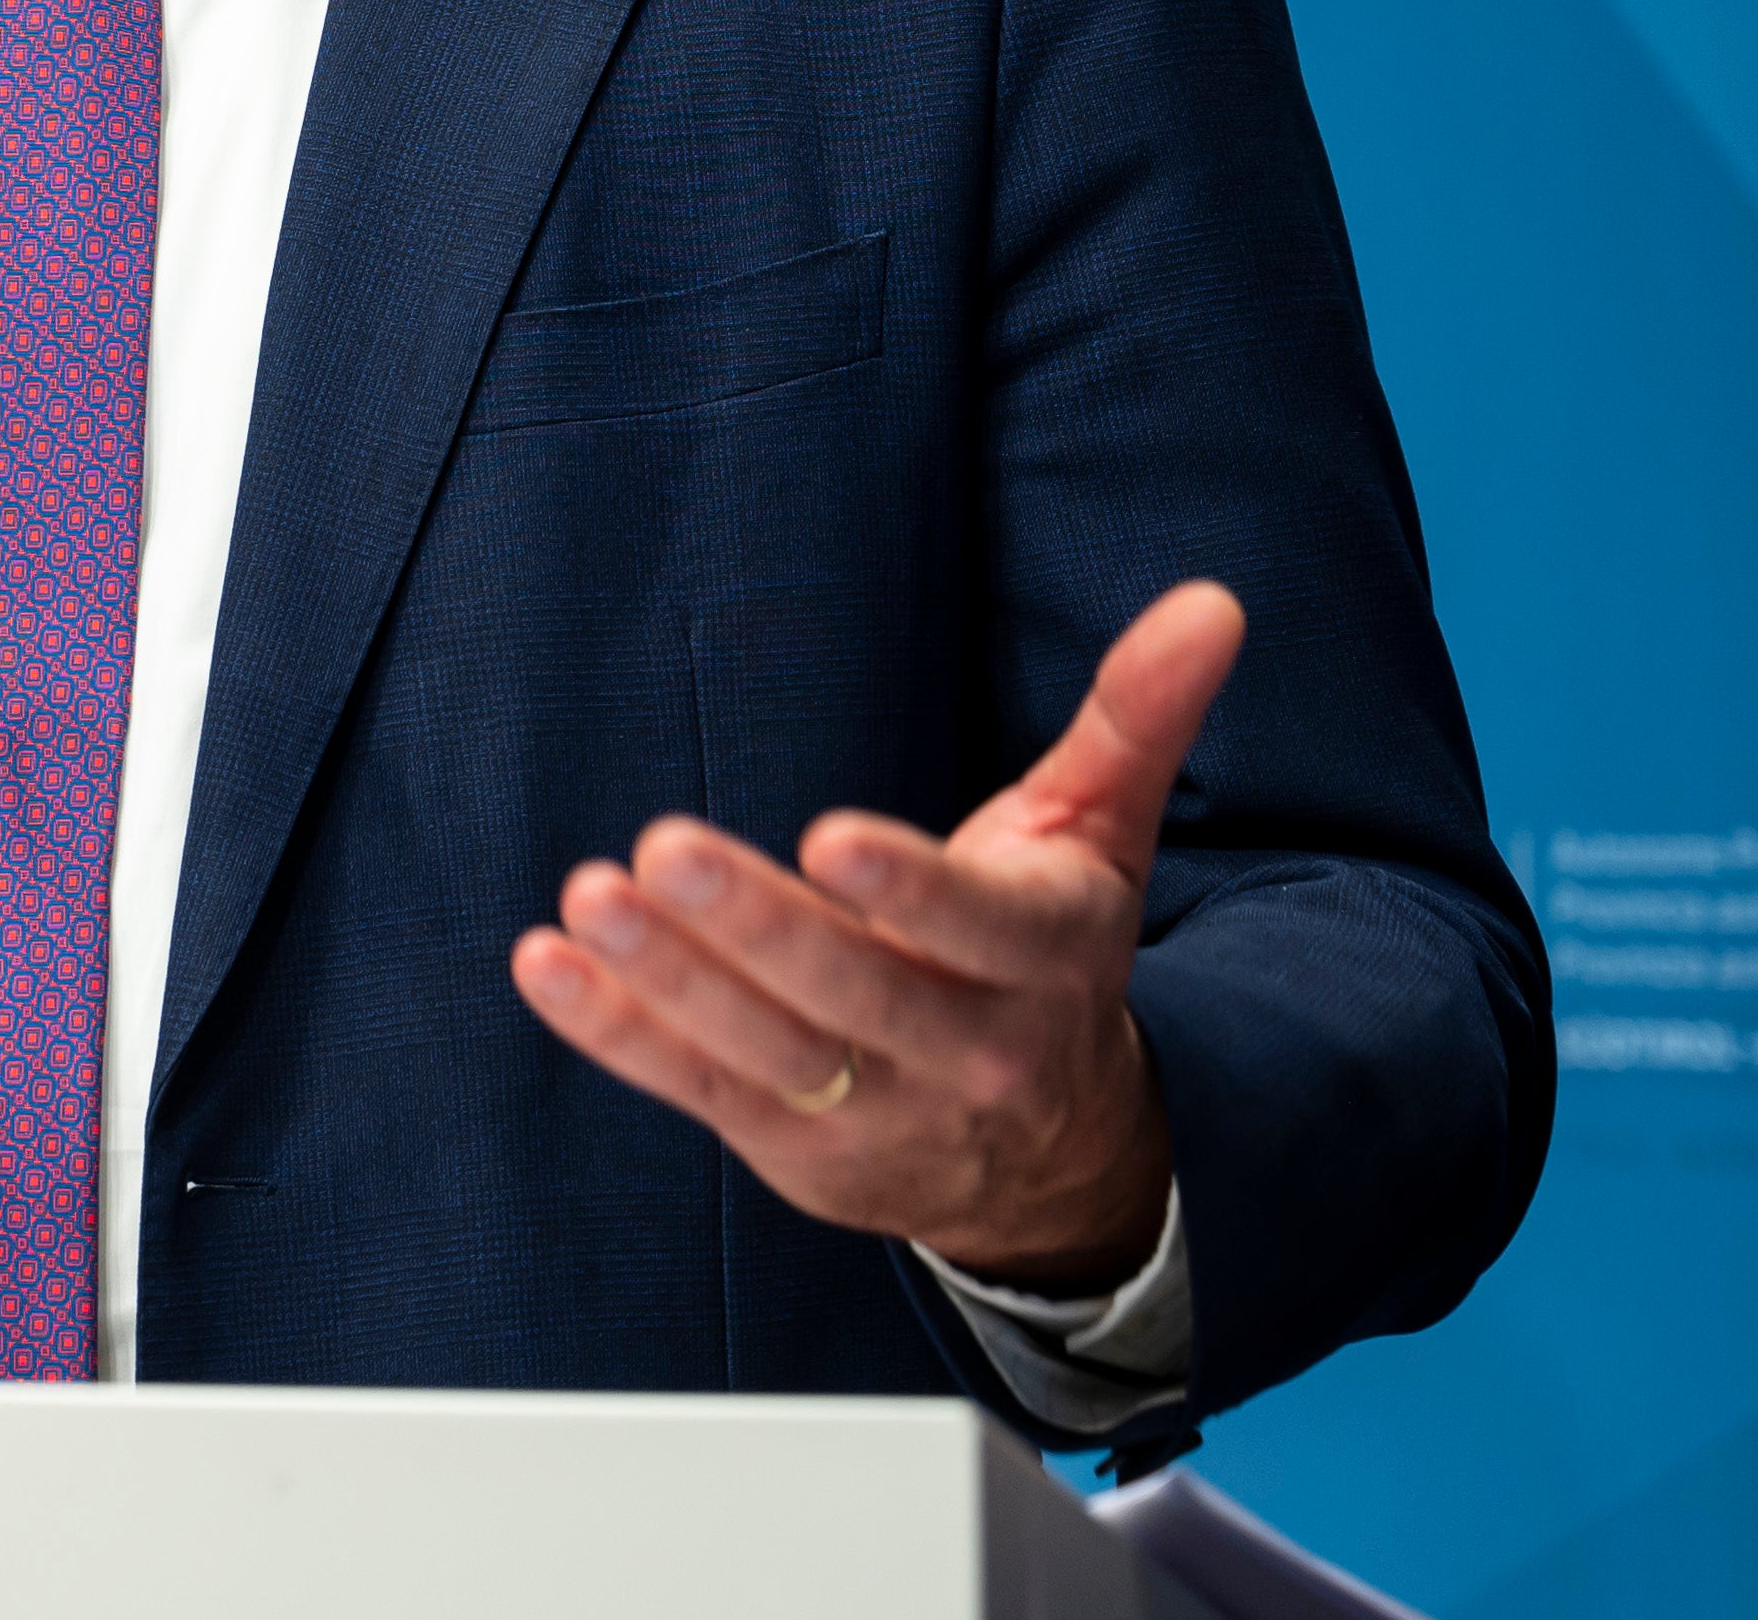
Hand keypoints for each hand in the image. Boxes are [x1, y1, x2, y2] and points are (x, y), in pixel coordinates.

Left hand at [508, 579, 1243, 1289]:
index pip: (978, 929)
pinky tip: (544, 965)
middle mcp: (969, 1050)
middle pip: (857, 996)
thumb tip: (1213, 601)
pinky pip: (697, 1092)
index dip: (908, 890)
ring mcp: (878, 1113)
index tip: (828, 838)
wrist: (1057, 1156)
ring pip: (769, 1053)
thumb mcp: (1100, 837)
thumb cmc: (1053, 951)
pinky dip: (616, 1034)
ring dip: (668, 980)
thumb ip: (1139, 717)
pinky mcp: (795, 1149)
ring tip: (587, 901)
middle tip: (663, 849)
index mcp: (1044, 959)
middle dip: (757, 927)